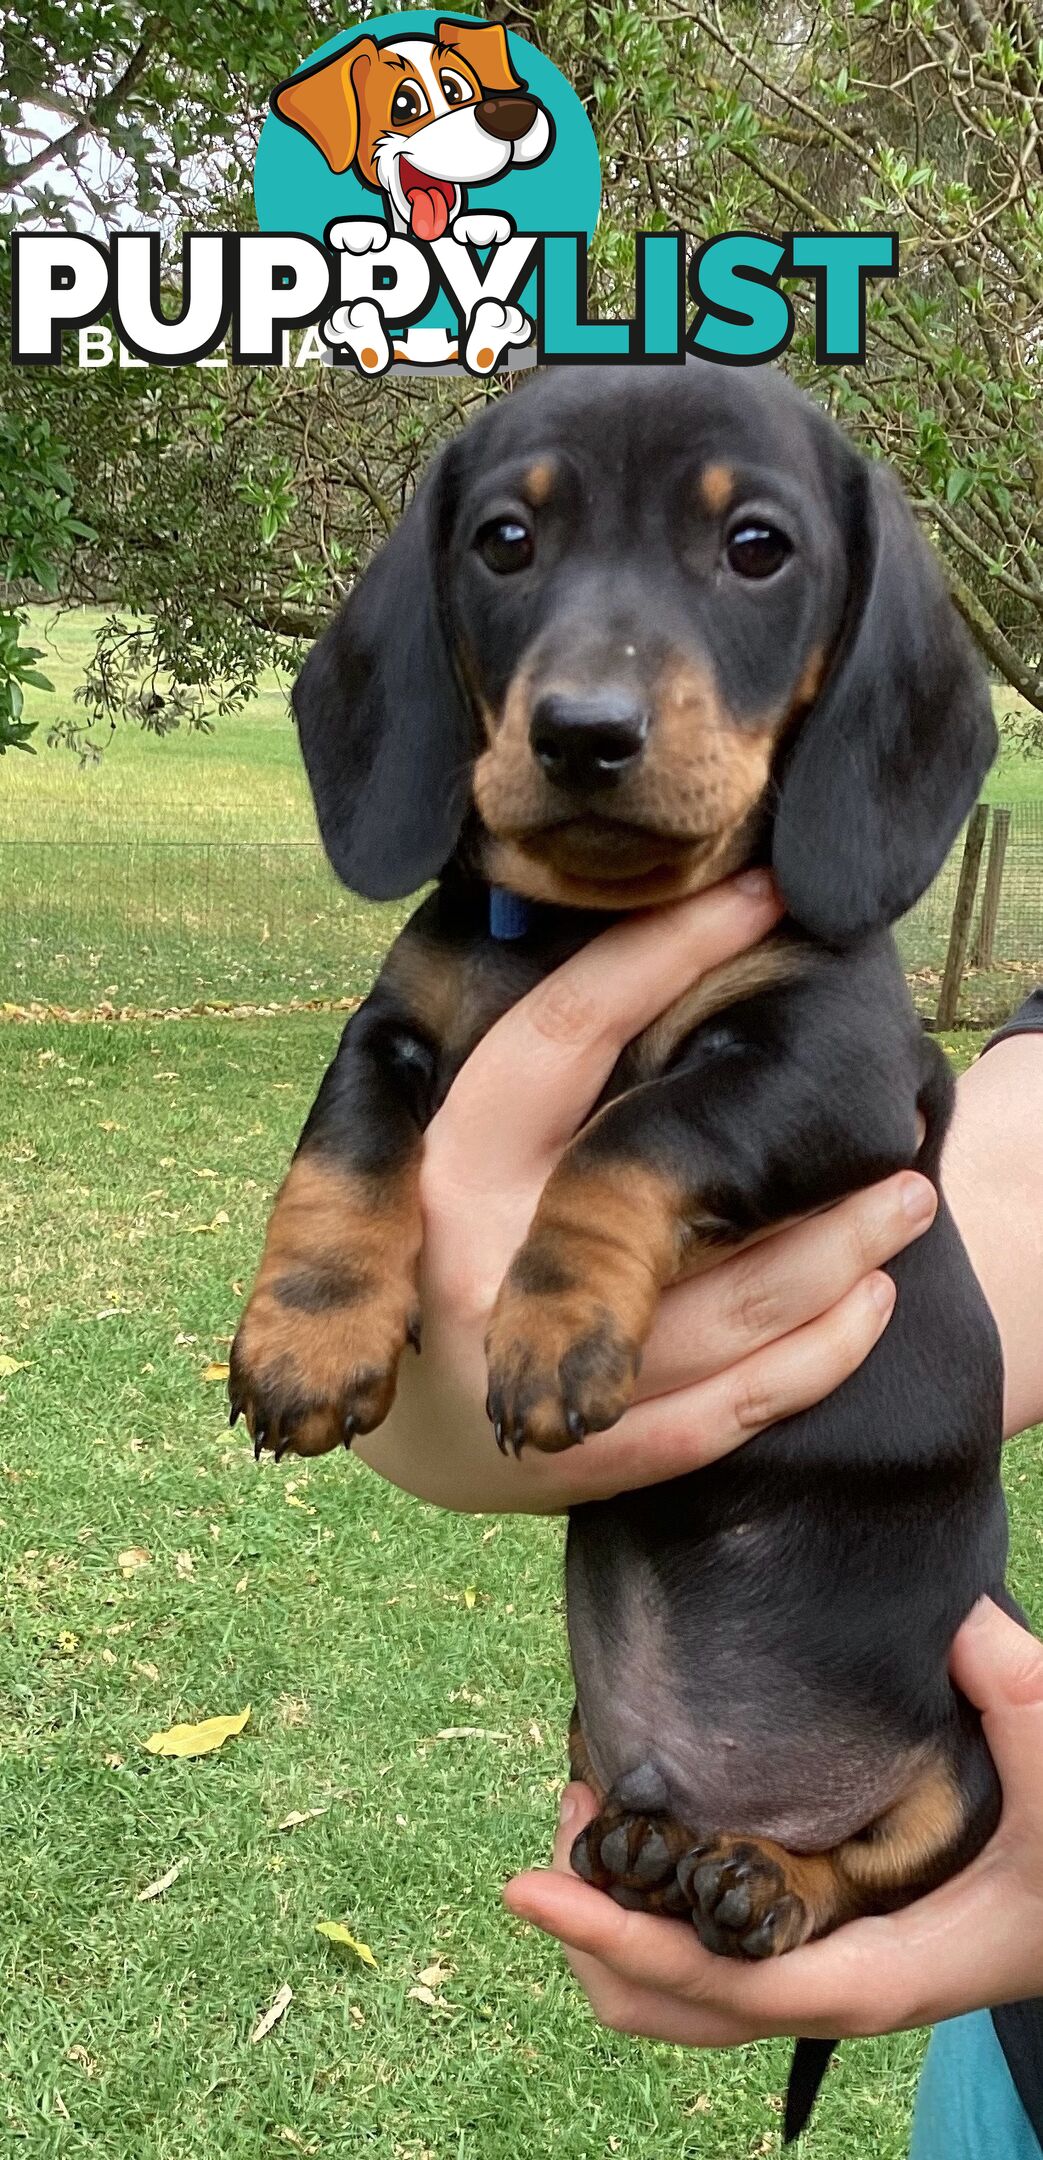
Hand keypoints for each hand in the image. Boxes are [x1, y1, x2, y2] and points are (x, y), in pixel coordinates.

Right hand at [354, 871, 936, 1512]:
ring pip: (726, 1312)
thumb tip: (642, 938)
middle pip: (673, 1199)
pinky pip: (729, 1411)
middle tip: (904, 1111)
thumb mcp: (447, 1146)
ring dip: (836, 1256)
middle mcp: (481, 1269)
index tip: (757, 894)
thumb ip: (528, 1077)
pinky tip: (868, 1304)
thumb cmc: (441, 1242)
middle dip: (793, 1160)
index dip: (663, 952)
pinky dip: (814, 1358)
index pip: (562, 1032)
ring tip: (905, 1202)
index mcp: (444, 1164)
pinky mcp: (583, 1460)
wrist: (396, 1422)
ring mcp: (531, 1377)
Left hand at [503, 1599, 1042, 2038]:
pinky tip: (651, 1831)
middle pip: (680, 2011)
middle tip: (566, 1816)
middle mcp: (843, 1987)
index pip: (726, 1985)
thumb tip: (960, 1623)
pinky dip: (658, 1917)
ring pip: (690, 1997)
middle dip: (596, 1936)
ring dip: (617, 1930)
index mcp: (887, 1972)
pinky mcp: (827, 1942)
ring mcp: (829, 1970)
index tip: (536, 1892)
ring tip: (588, 1815)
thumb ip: (1018, 1701)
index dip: (625, 1945)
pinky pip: (718, 1956)